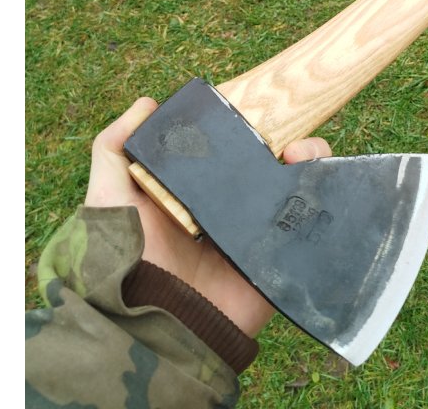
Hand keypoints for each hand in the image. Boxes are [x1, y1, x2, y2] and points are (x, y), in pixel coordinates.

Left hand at [84, 96, 332, 335]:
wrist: (153, 325)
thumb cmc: (124, 258)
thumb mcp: (106, 197)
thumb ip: (114, 149)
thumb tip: (147, 102)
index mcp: (191, 194)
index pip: (223, 151)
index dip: (241, 126)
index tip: (254, 106)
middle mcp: (224, 210)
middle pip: (264, 164)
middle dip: (282, 138)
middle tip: (285, 132)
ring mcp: (252, 233)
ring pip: (292, 187)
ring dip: (307, 159)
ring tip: (302, 152)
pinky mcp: (276, 258)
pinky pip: (308, 223)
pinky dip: (321, 196)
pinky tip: (313, 175)